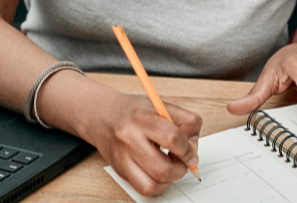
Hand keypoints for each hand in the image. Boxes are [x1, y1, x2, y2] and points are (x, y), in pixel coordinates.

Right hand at [85, 89, 201, 196]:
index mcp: (142, 119)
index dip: (188, 149)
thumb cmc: (134, 111)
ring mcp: (123, 158)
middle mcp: (129, 139)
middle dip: (180, 169)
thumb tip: (194, 144)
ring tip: (171, 167)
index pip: (173, 139)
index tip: (192, 153)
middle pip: (163, 168)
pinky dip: (158, 185)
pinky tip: (160, 173)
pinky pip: (144, 189)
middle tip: (182, 161)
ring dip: (169, 180)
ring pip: (153, 185)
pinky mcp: (120, 171)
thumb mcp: (162, 106)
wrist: (103, 115)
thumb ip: (185, 121)